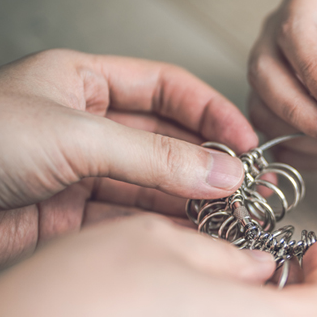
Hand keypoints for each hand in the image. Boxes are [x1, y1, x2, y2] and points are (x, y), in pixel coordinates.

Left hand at [0, 49, 257, 274]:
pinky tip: (194, 233)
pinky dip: (163, 228)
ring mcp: (79, 174)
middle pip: (164, 140)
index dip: (209, 112)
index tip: (245, 140)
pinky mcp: (71, 219)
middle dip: (206, 162)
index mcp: (83, 83)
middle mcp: (85, 127)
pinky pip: (130, 220)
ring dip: (191, 199)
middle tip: (246, 186)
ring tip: (232, 214)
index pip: (164, 89)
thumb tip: (221, 172)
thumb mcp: (74, 135)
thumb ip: (154, 157)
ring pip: (151, 184)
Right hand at [247, 0, 316, 164]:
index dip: (314, 73)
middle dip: (300, 111)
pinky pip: (267, 130)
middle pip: (265, 71)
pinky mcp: (267, 98)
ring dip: (298, 134)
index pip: (296, 33)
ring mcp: (268, 63)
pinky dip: (296, 148)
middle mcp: (278, 26)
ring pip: (260, 104)